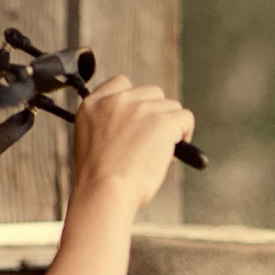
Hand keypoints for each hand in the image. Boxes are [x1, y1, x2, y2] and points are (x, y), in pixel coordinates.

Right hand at [68, 73, 195, 212]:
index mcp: (93, 104)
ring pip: (170, 107)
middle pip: (151, 93)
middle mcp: (117, 100)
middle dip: (156, 115)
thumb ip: (107, 126)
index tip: (139, 121)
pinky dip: (185, 135)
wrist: (105, 191)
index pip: (121, 83)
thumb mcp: (89, 144)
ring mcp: (141, 108)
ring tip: (160, 153)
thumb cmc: (98, 181)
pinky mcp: (163, 120)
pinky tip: (173, 154)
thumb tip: (136, 128)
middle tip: (151, 143)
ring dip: (170, 126)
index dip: (135, 101)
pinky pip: (185, 118)